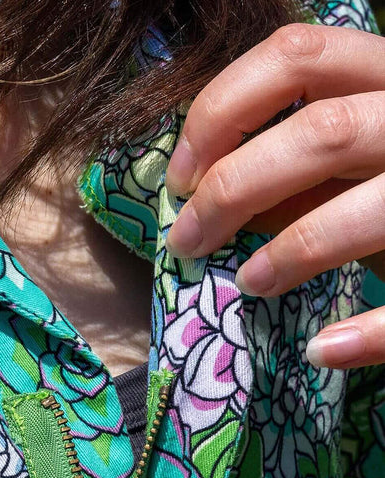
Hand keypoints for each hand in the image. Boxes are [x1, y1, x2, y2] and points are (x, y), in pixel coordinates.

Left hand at [163, 22, 384, 368]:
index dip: (221, 111)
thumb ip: (291, 169)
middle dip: (233, 189)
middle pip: (322, 130)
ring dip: (294, 249)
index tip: (180, 179)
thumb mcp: (348, 167)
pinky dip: (366, 333)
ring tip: (250, 285)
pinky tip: (320, 352)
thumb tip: (204, 198)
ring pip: (369, 203)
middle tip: (187, 243)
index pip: (297, 57)